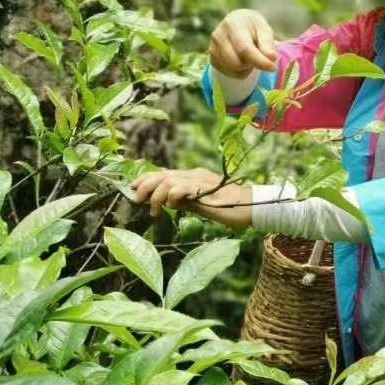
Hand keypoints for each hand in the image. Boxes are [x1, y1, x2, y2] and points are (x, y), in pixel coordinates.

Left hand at [131, 167, 252, 229]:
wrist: (251, 207)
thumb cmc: (230, 208)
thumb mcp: (202, 204)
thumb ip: (186, 201)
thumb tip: (168, 203)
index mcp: (193, 177)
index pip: (165, 174)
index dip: (147, 179)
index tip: (133, 188)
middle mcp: (194, 175)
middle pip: (163, 174)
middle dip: (145, 185)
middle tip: (136, 200)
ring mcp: (199, 180)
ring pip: (168, 180)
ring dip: (156, 195)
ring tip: (154, 210)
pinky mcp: (204, 189)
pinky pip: (181, 188)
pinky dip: (171, 196)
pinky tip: (170, 205)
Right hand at [209, 9, 277, 77]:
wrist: (238, 24)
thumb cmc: (253, 28)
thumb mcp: (264, 30)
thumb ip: (267, 43)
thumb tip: (271, 57)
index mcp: (232, 24)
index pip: (244, 49)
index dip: (259, 61)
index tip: (272, 68)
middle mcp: (218, 35)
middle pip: (238, 63)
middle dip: (252, 63)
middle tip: (258, 54)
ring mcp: (212, 48)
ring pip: (234, 70)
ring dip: (246, 68)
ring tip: (249, 55)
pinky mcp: (212, 58)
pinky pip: (229, 73)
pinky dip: (239, 71)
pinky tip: (241, 59)